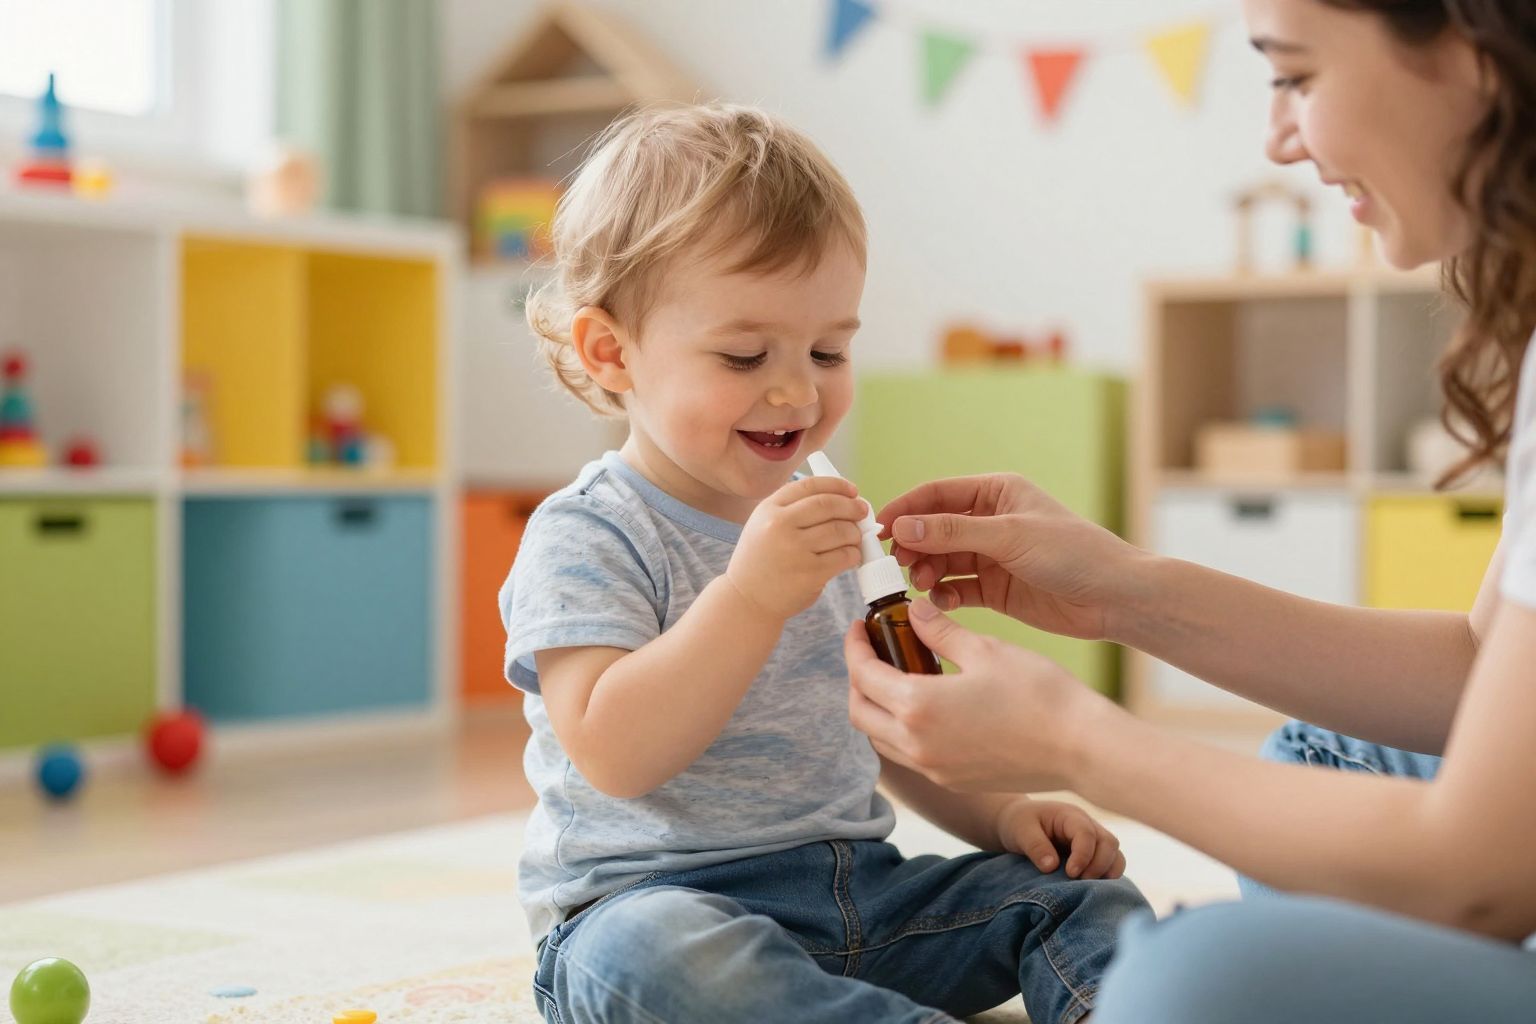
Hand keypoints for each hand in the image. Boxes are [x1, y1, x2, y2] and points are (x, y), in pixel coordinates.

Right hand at [727, 475, 865, 620]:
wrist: (747, 600)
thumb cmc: (761, 561)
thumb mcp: (763, 525)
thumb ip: (793, 509)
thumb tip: (840, 499)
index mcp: (768, 509)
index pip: (810, 486)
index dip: (837, 485)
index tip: (852, 490)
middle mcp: (779, 525)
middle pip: (828, 504)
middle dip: (852, 506)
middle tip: (862, 511)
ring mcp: (795, 550)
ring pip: (840, 530)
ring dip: (855, 532)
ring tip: (855, 537)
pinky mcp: (810, 573)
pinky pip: (844, 556)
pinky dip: (854, 553)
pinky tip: (850, 556)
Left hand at [845, 597, 1121, 792]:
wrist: (1081, 747)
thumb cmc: (1039, 694)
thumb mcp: (985, 649)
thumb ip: (939, 631)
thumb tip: (912, 612)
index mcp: (918, 707)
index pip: (863, 675)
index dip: (854, 647)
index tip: (859, 627)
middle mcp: (917, 745)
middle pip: (859, 713)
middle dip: (857, 679)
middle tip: (871, 650)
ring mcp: (934, 769)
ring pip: (879, 740)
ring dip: (875, 708)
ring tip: (894, 676)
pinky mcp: (952, 781)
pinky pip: (907, 756)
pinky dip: (899, 731)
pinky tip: (923, 706)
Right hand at [875, 474, 1147, 642]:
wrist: (1113, 598)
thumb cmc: (1073, 553)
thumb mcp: (1010, 536)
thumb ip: (954, 532)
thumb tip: (903, 526)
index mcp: (996, 492)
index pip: (937, 494)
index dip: (905, 509)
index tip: (878, 528)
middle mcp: (990, 521)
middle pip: (933, 529)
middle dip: (913, 545)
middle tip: (897, 564)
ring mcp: (991, 556)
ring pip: (941, 560)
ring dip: (925, 571)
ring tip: (920, 585)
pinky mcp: (995, 588)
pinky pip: (956, 588)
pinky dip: (943, 595)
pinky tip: (939, 601)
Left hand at [996, 798, 1125, 878]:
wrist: (1018, 823)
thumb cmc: (1019, 823)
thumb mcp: (1020, 831)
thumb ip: (1035, 846)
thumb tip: (1051, 867)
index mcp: (1070, 816)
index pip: (1087, 833)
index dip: (1083, 855)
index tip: (1071, 873)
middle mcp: (1087, 826)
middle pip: (1109, 843)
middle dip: (1100, 866)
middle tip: (1080, 883)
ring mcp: (1093, 840)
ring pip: (1115, 855)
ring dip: (1107, 873)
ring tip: (1088, 888)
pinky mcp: (1093, 855)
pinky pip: (1110, 865)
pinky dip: (1106, 878)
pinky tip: (1091, 890)